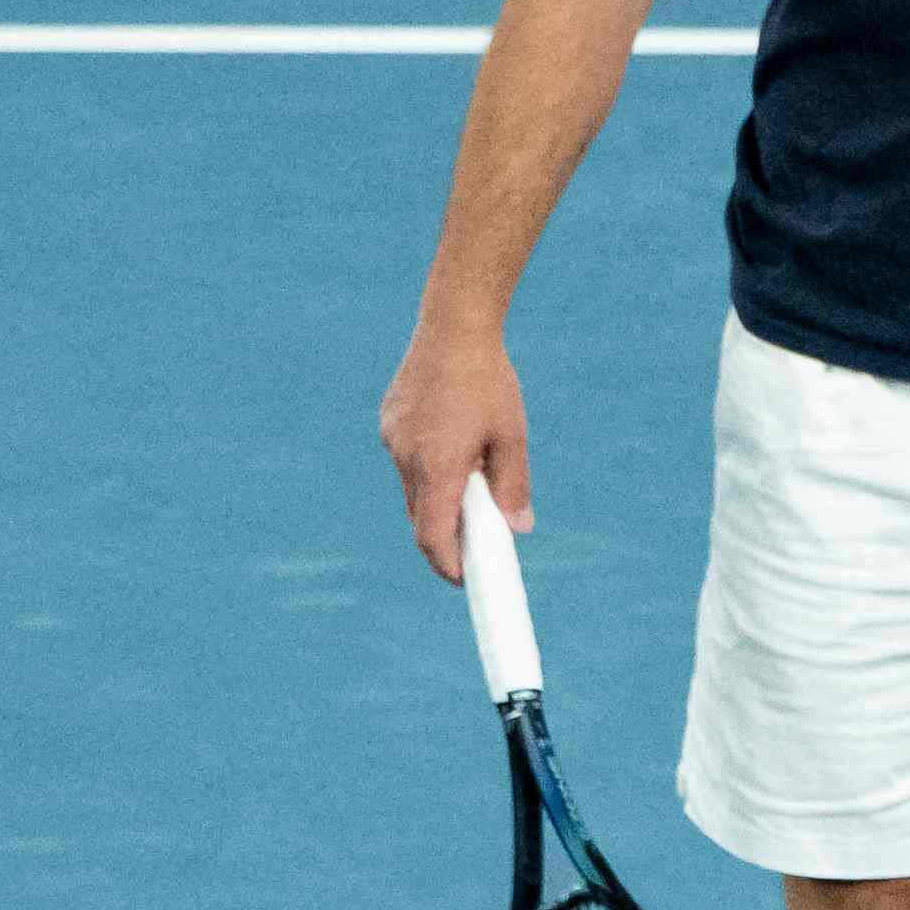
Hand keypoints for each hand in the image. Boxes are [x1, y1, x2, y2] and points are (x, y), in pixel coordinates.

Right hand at [381, 323, 533, 582]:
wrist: (453, 327)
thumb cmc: (489, 382)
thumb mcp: (512, 437)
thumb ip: (513, 487)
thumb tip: (520, 529)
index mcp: (438, 467)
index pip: (433, 535)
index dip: (447, 564)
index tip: (464, 581)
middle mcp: (407, 457)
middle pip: (422, 516)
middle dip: (446, 537)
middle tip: (476, 547)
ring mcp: (392, 439)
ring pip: (413, 489)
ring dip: (438, 499)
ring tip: (472, 488)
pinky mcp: (389, 424)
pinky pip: (406, 460)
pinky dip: (428, 470)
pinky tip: (452, 451)